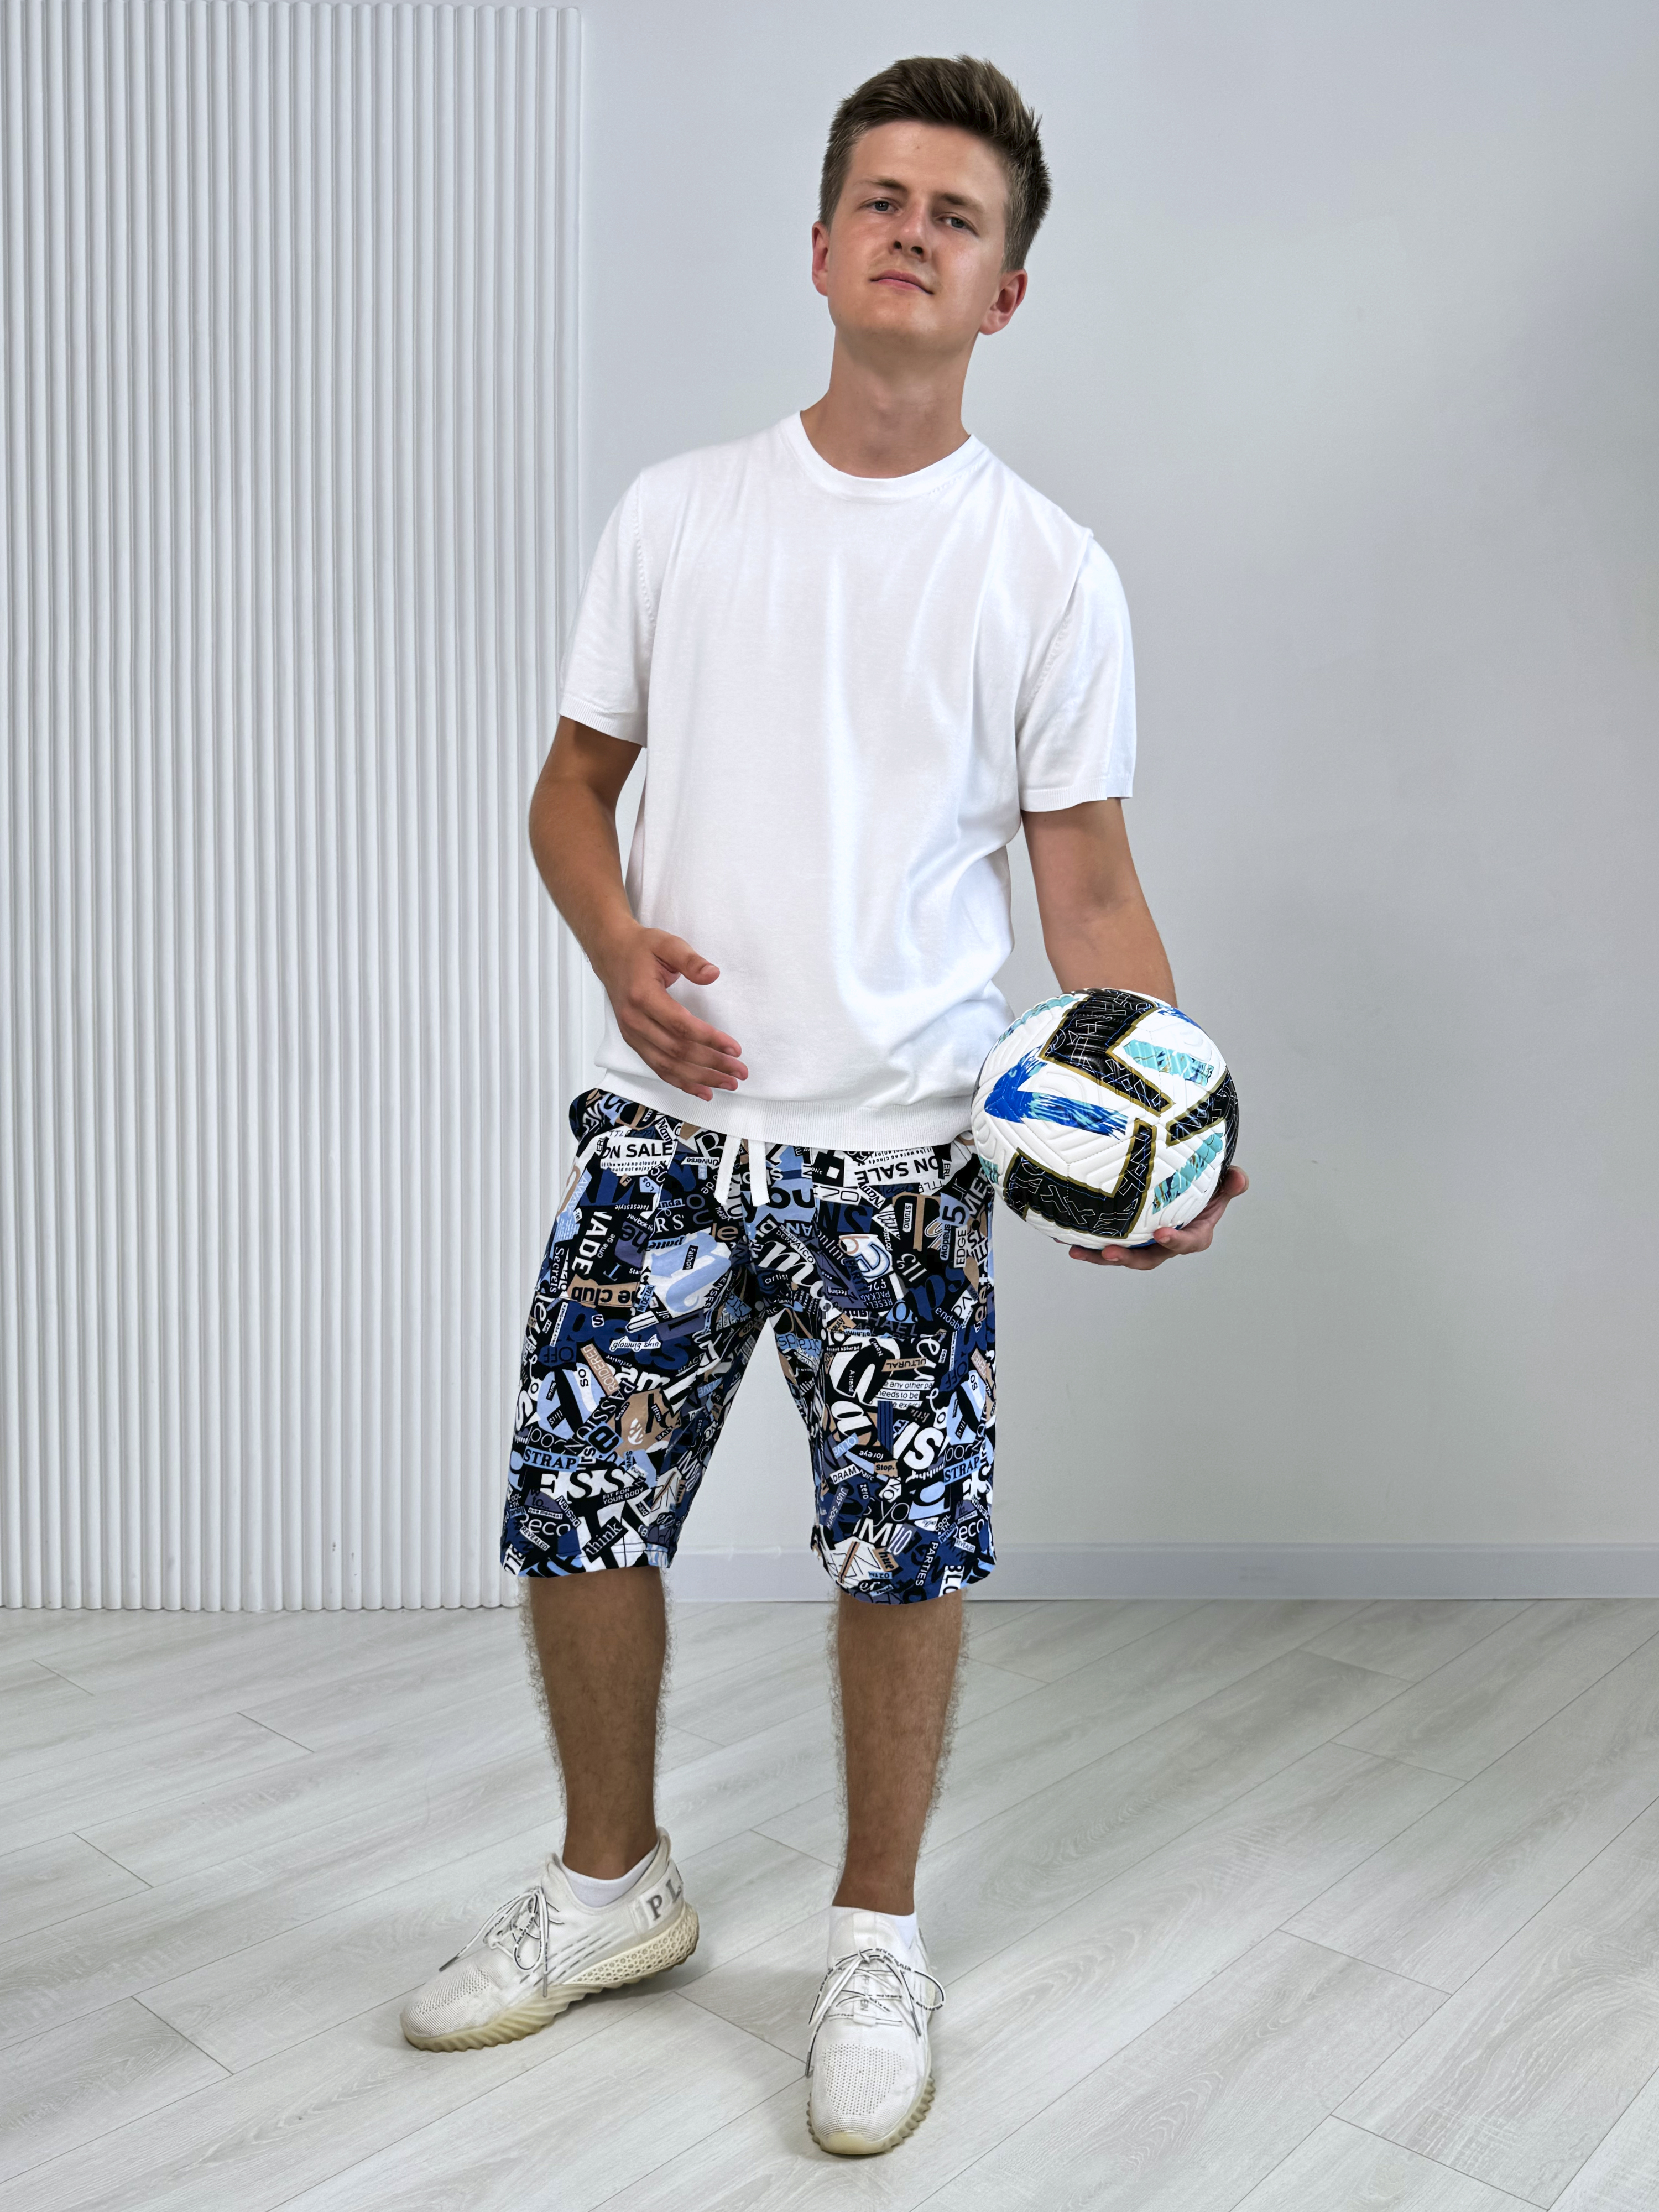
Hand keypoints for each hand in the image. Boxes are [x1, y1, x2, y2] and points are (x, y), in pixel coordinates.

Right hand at [595, 926, 747, 1101]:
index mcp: (643, 996)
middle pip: (677, 1051)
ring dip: (700, 1079)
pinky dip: (681, 1082)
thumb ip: (691, 960)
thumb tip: (713, 974)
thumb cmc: (641, 948)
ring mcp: (632, 1034)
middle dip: (712, 1064)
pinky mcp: (634, 1041)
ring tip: (729, 1083)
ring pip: (668, 1066)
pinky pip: (658, 1068)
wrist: (610, 953)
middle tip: (740, 1071)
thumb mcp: (667, 943)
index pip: (680, 1025)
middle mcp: (634, 1020)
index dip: (709, 1039)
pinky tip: (703, 1090)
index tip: (734, 1048)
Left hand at [1070, 1163, 1248, 1269]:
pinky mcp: (1124, 1235)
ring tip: (1077, 1251)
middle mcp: (1165, 1242)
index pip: (1188, 1242)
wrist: (1185, 1183)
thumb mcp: (1221, 1183)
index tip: (1162, 1234)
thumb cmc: (1205, 1185)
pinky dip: (1085, 1241)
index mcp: (1193, 1233)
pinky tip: (1062, 1235)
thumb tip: (1239, 1177)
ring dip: (1099, 1255)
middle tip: (1109, 1252)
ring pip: (1121, 1254)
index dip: (1176, 1242)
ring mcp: (1142, 1241)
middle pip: (1148, 1257)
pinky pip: (1105, 1241)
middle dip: (1128, 1258)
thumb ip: (1230, 1183)